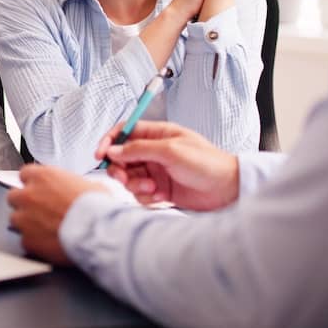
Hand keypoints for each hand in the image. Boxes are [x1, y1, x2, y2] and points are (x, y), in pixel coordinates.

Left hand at [7, 165, 106, 263]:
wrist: (97, 232)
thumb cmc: (96, 208)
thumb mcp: (90, 185)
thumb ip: (73, 185)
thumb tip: (78, 189)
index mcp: (44, 177)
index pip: (25, 173)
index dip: (33, 183)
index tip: (39, 189)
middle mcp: (29, 195)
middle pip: (14, 196)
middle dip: (25, 202)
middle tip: (40, 210)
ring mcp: (25, 219)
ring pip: (15, 219)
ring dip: (26, 222)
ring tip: (44, 228)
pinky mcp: (28, 240)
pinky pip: (25, 240)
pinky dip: (34, 241)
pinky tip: (47, 242)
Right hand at [94, 120, 239, 210]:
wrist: (227, 190)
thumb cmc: (207, 163)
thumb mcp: (170, 150)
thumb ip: (139, 149)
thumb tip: (113, 150)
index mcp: (158, 134)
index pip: (125, 131)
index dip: (110, 141)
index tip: (100, 154)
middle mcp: (155, 152)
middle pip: (122, 157)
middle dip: (120, 169)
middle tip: (125, 178)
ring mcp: (157, 171)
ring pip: (129, 177)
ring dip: (135, 185)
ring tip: (153, 188)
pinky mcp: (160, 190)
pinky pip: (140, 193)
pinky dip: (146, 197)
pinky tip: (162, 197)